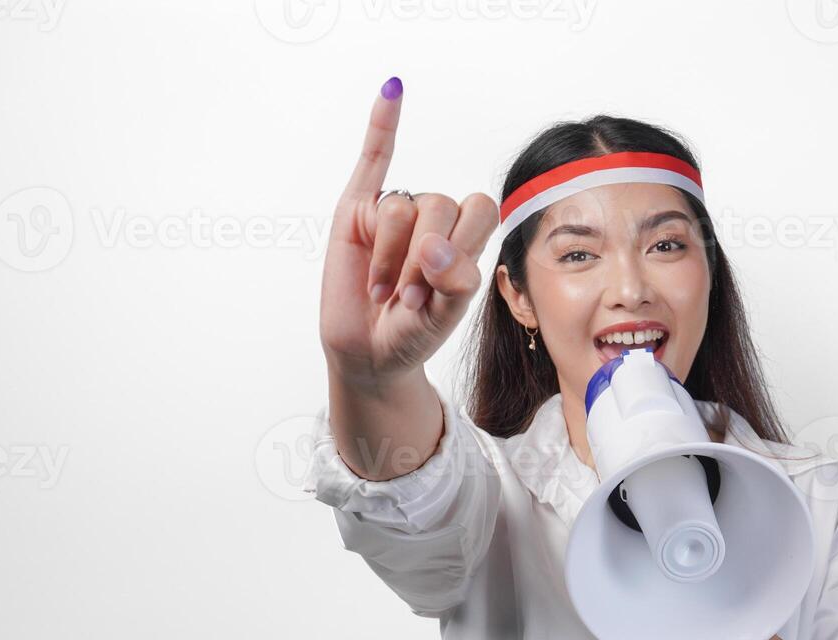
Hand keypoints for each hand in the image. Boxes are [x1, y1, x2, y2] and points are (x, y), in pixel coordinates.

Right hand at [319, 80, 498, 392]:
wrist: (370, 353)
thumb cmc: (413, 333)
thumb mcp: (445, 316)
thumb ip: (454, 282)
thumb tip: (433, 246)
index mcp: (467, 236)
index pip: (480, 209)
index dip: (461, 248)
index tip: (439, 290)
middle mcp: (434, 218)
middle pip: (440, 206)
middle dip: (421, 261)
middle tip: (406, 300)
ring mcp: (395, 211)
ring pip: (401, 206)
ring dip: (390, 257)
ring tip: (383, 291)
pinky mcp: (357, 209)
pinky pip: (373, 157)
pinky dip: (383, 122)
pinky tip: (393, 90)